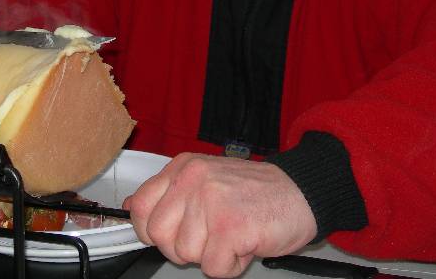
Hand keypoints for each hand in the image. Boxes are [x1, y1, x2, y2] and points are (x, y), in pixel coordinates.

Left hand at [124, 153, 316, 277]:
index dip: (150, 230)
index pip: (141, 206)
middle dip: (182, 247)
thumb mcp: (205, 179)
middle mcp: (193, 179)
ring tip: (233, 234)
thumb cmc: (257, 191)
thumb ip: (170, 193)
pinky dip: (231, 265)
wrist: (302, 191)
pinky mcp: (230, 226)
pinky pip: (212, 267)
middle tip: (209, 238)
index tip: (171, 234)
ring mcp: (211, 201)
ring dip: (212, 255)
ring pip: (186, 254)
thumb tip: (133, 207)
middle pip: (159, 235)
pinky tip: (245, 244)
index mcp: (184, 167)